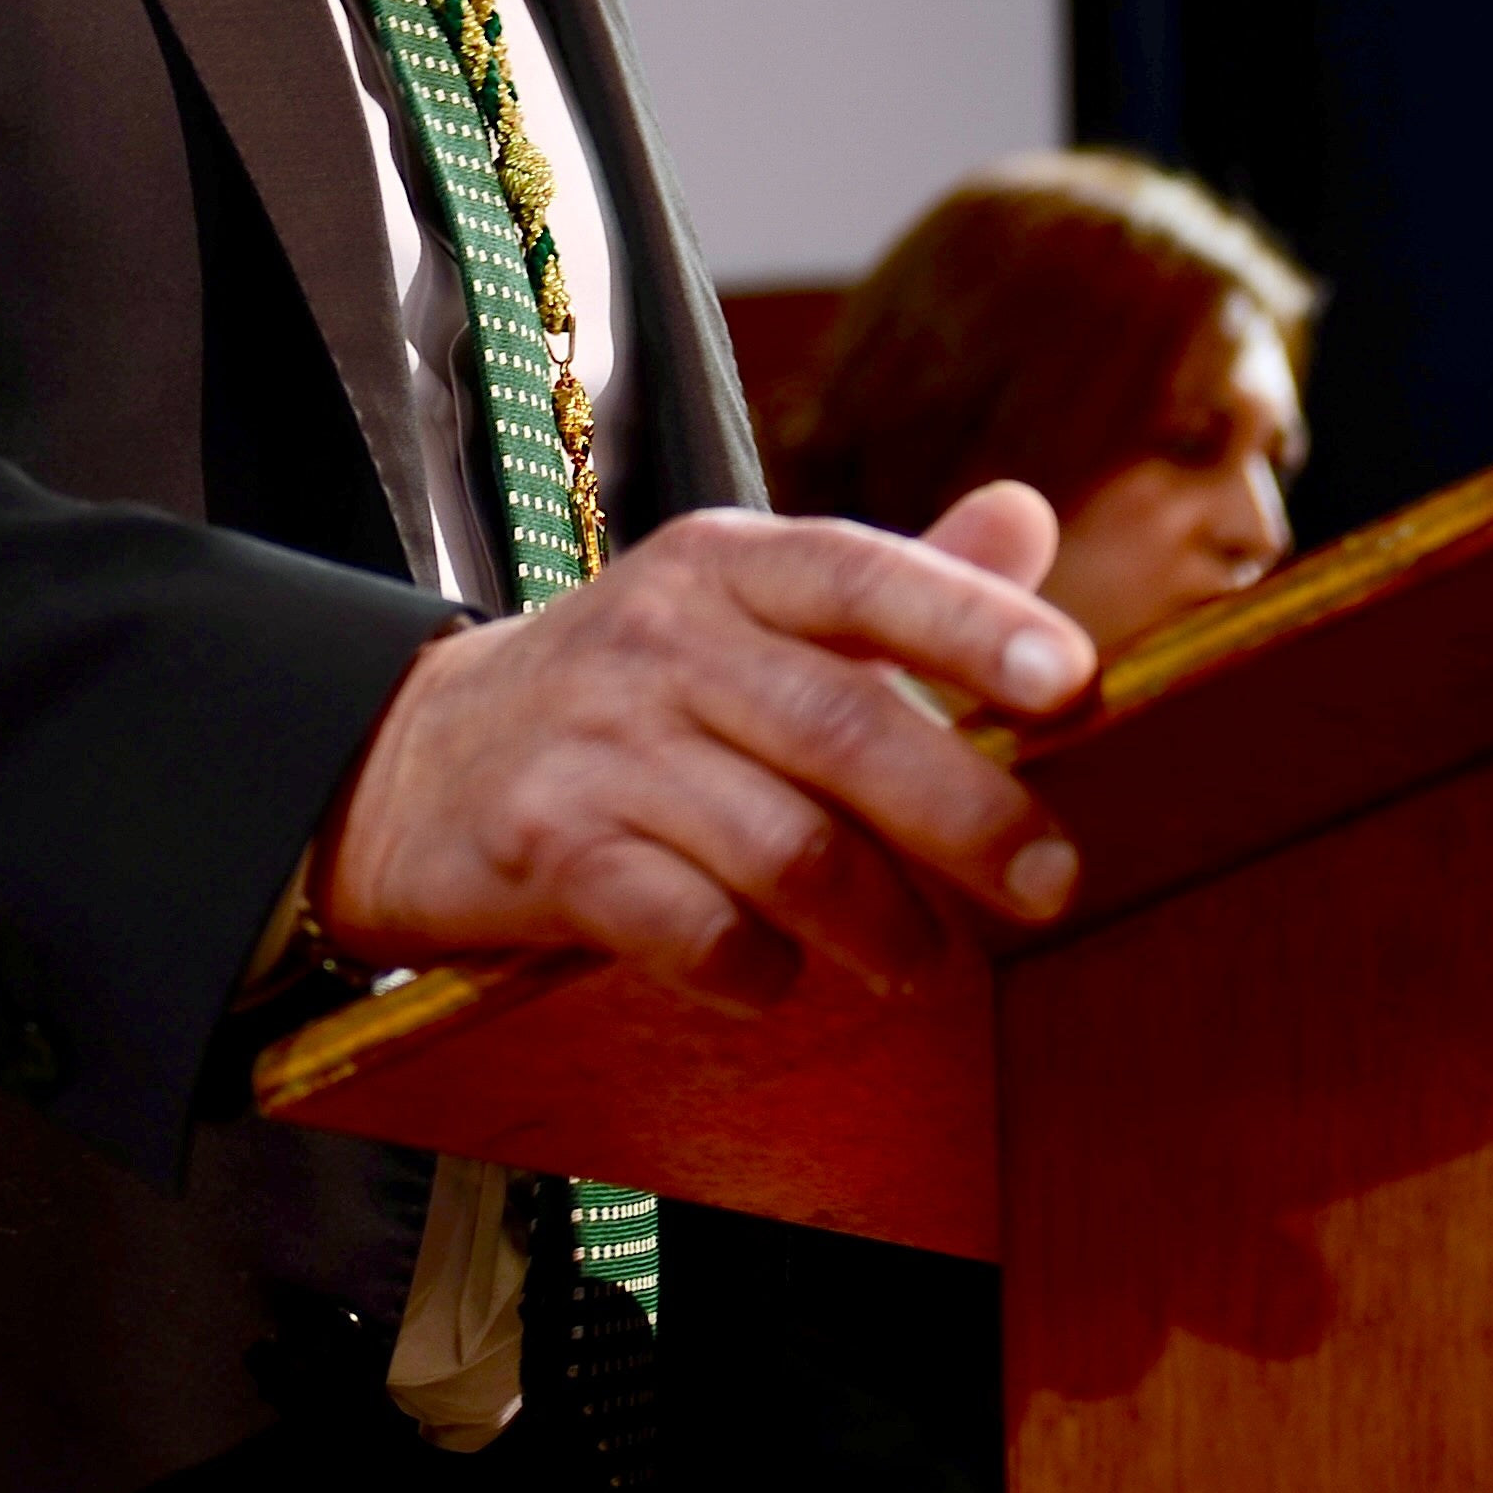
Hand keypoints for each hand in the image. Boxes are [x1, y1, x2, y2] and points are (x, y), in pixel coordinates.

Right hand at [310, 483, 1097, 1012]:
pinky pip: (687, 927)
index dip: (973, 623)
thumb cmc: (637, 695)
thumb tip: (1031, 516)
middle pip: (841, 725)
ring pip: (782, 845)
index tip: (1072, 683)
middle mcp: (661, 637)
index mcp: (728, 565)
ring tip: (923, 964)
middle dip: (966, 814)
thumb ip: (897, 584)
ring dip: (880, 922)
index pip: (863, 575)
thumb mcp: (747, 613)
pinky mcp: (547, 849)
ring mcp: (597, 743)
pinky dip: (756, 969)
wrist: (419, 762)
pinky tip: (778, 977)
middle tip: (1051, 883)